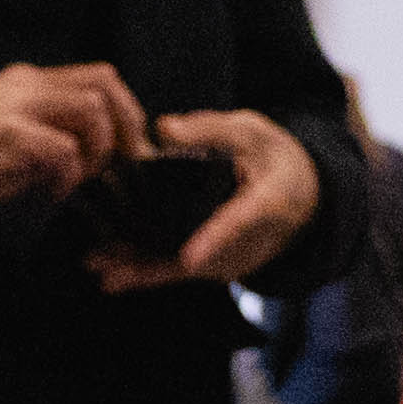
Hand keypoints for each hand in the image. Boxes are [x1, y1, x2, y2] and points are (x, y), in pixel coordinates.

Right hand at [0, 60, 148, 208]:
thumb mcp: (10, 126)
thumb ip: (47, 124)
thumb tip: (102, 149)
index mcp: (28, 82)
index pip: (99, 77)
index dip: (126, 110)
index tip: (129, 145)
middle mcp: (25, 87)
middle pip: (103, 85)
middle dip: (125, 125)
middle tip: (122, 161)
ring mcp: (16, 109)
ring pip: (90, 111)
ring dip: (97, 151)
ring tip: (78, 177)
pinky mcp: (7, 137)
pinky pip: (63, 150)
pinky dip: (69, 177)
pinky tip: (52, 192)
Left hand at [93, 107, 323, 292]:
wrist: (302, 196)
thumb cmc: (275, 158)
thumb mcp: (252, 132)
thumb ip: (210, 129)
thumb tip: (163, 128)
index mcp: (267, 203)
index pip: (241, 222)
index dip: (214, 240)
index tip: (190, 260)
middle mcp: (249, 241)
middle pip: (200, 259)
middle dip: (155, 265)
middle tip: (111, 265)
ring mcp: (233, 258)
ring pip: (184, 270)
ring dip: (140, 272)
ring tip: (100, 269)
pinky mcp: (217, 265)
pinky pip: (180, 270)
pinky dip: (146, 273)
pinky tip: (112, 275)